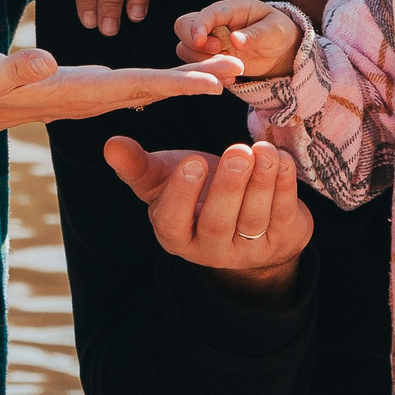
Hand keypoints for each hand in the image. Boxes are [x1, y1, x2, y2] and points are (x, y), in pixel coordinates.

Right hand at [0, 46, 241, 135]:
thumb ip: (17, 68)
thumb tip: (45, 62)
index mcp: (79, 92)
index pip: (136, 87)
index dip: (176, 84)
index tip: (213, 83)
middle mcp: (94, 97)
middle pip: (156, 88)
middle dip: (197, 79)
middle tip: (241, 67)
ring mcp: (94, 95)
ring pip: (151, 86)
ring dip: (189, 77)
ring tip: (228, 68)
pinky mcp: (90, 89)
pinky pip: (138, 85)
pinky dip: (167, 79)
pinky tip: (188, 77)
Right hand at [103, 135, 313, 304]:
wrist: (244, 220)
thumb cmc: (197, 192)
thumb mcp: (165, 178)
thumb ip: (138, 165)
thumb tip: (110, 144)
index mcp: (175, 234)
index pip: (174, 222)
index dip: (183, 195)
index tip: (193, 161)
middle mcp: (210, 249)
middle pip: (218, 221)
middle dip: (229, 186)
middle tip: (237, 152)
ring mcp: (248, 249)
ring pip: (253, 218)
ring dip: (261, 183)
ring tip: (263, 150)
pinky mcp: (281, 239)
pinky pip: (283, 213)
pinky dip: (285, 185)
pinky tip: (280, 158)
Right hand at [172, 0, 300, 80]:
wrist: (279, 51)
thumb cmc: (279, 32)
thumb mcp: (275, 30)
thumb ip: (256, 33)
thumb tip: (236, 40)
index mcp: (231, 9)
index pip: (206, 13)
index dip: (199, 26)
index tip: (200, 41)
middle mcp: (215, 23)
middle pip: (183, 25)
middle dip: (193, 42)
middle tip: (218, 52)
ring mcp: (210, 41)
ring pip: (185, 48)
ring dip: (201, 62)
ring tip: (230, 70)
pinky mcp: (210, 58)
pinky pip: (195, 66)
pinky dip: (208, 74)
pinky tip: (229, 79)